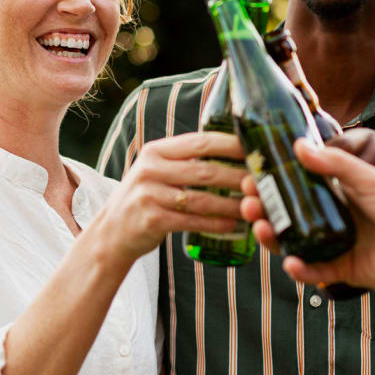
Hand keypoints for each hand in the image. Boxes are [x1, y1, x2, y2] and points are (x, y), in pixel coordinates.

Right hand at [96, 131, 246, 269]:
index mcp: (157, 151)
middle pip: (205, 170)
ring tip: (254, 208)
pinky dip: (215, 224)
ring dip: (232, 204)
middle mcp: (151, 169)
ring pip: (201, 198)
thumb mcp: (158, 170)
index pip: (201, 142)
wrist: (111, 233)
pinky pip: (191, 221)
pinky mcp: (151, 220)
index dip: (232, 145)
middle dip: (238, 177)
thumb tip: (236, 151)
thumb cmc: (147, 198)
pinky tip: (233, 226)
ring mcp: (149, 195)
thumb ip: (187, 159)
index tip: (257, 149)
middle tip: (263, 183)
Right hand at [240, 134, 374, 295]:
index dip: (272, 181)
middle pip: (288, 213)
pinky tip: (291, 262)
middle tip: (246, 203)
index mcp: (339, 190)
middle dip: (264, 209)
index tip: (250, 175)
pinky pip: (314, 270)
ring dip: (272, 236)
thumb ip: (336, 164)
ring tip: (259, 227)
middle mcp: (333, 215)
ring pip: (294, 241)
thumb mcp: (370, 179)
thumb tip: (298, 146)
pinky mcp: (342, 270)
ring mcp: (335, 243)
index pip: (297, 184)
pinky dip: (300, 268)